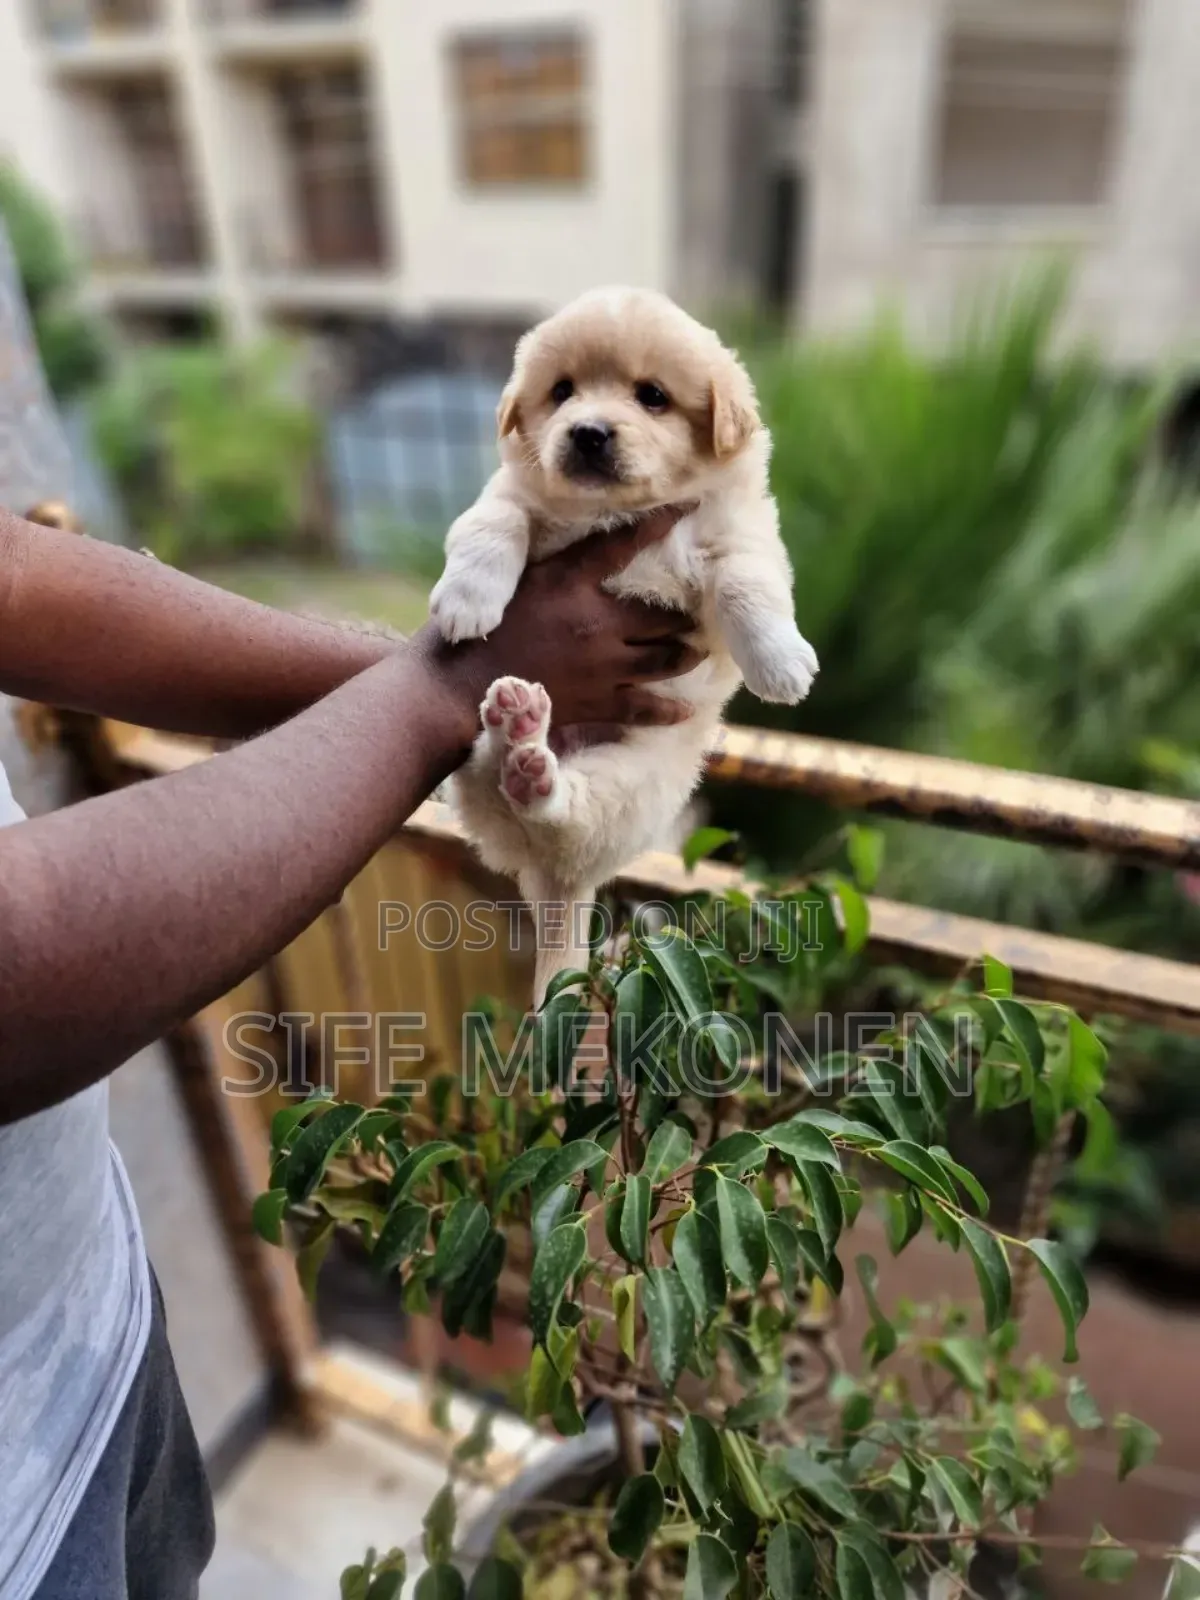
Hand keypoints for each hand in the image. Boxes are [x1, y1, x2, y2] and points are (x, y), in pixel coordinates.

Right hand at [415, 506, 703, 733]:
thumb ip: (542, 566)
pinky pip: (644, 708)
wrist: (458, 689)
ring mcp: (603, 667)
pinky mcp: (596, 704)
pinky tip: (684, 711)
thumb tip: (566, 551)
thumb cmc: (472, 632)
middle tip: (699, 609)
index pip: (624, 544)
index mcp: (573, 584)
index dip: (659, 524)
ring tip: (696, 651)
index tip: (688, 506)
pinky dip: (667, 710)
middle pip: (659, 615)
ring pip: (662, 659)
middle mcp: (599, 624)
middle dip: (682, 613)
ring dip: (684, 654)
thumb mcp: (508, 581)